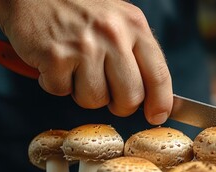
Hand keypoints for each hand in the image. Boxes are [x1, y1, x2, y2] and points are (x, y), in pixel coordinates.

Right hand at [0, 0, 171, 123]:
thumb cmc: (80, 10)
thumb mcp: (120, 20)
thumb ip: (138, 54)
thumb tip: (156, 98)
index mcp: (135, 26)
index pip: (159, 75)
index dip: (160, 103)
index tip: (156, 116)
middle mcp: (113, 35)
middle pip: (130, 98)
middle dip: (119, 104)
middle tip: (107, 91)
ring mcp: (84, 46)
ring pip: (95, 100)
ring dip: (83, 92)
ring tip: (76, 67)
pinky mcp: (55, 56)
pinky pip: (61, 92)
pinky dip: (55, 82)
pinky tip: (55, 61)